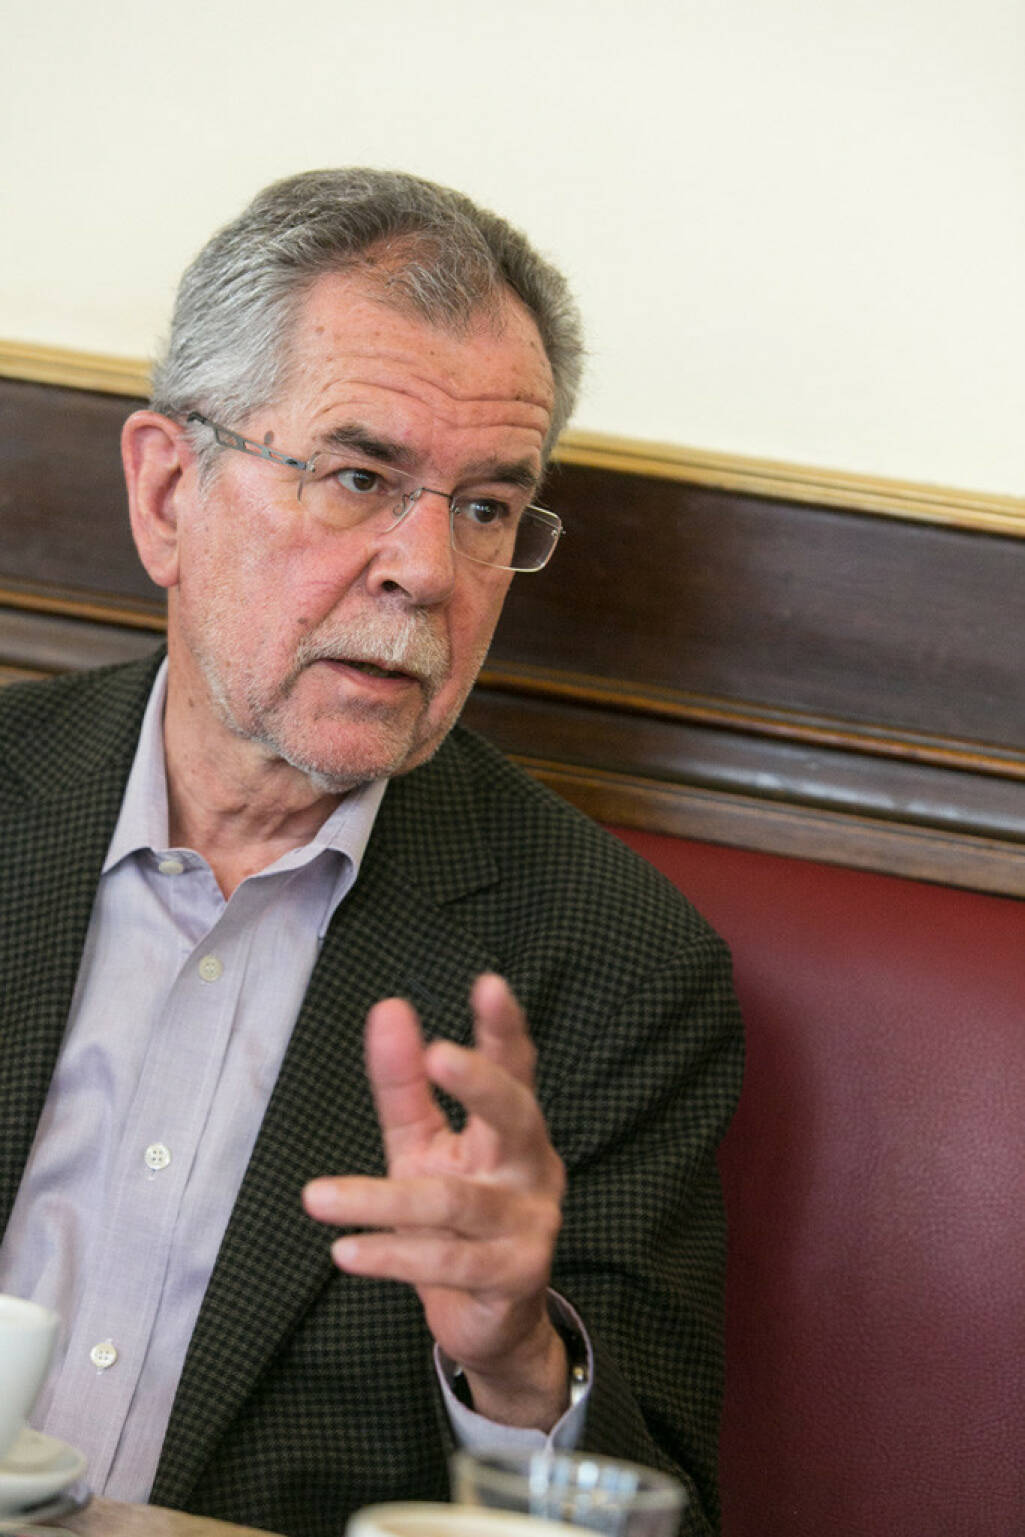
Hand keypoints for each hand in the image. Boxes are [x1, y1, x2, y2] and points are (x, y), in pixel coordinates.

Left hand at [302, 973, 569, 1428]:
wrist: (493, 1321)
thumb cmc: (453, 1216)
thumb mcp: (422, 1144)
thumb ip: (404, 1083)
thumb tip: (387, 1008)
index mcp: (513, 1128)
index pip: (513, 1066)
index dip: (504, 1027)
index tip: (488, 983)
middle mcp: (532, 1166)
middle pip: (515, 1114)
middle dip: (479, 1082)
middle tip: (438, 1054)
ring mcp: (529, 1222)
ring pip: (454, 1201)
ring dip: (381, 1201)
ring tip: (315, 1197)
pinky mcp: (515, 1275)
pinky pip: (447, 1260)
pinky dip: (391, 1255)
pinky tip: (345, 1252)